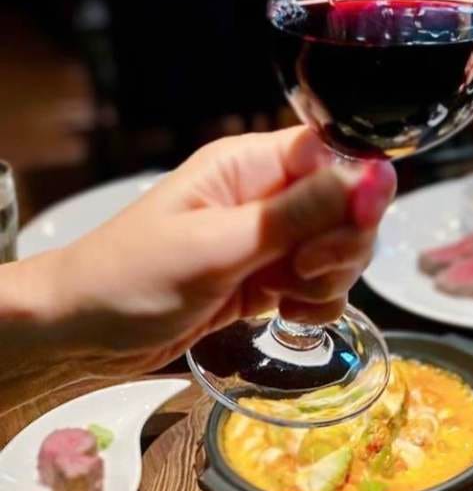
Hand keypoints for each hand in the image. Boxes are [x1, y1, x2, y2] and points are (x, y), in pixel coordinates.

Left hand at [30, 128, 394, 376]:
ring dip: (329, 279)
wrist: (81, 336)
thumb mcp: (220, 244)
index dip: (358, 187)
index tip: (353, 225)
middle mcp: (267, 195)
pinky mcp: (268, 281)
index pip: (336, 155)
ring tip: (284, 295)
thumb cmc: (134, 277)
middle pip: (348, 207)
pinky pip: (320, 286)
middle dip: (342, 244)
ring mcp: (269, 241)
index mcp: (251, 164)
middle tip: (301, 270)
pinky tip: (285, 315)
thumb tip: (373, 175)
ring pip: (340, 250)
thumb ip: (299, 213)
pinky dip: (315, 304)